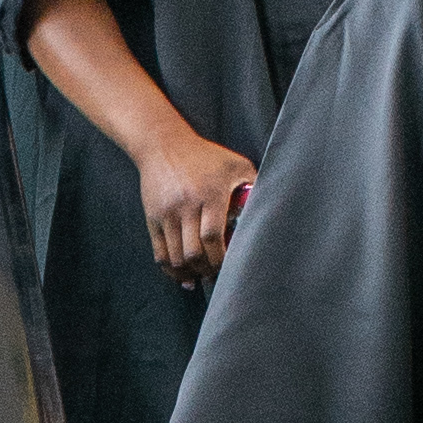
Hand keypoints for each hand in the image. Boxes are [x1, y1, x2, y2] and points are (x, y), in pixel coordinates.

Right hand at [138, 124, 255, 278]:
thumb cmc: (205, 155)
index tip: (231, 266)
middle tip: (217, 275)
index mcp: (210, 194)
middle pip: (194, 252)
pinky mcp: (153, 218)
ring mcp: (167, 214)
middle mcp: (186, 206)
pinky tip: (182, 276)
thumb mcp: (235, 164)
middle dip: (207, 269)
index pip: (213, 237)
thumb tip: (270, 208)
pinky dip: (171, 269)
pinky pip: (160, 252)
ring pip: (176, 257)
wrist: (163, 144)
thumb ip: (252, 185)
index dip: (222, 258)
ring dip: (190, 273)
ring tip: (201, 277)